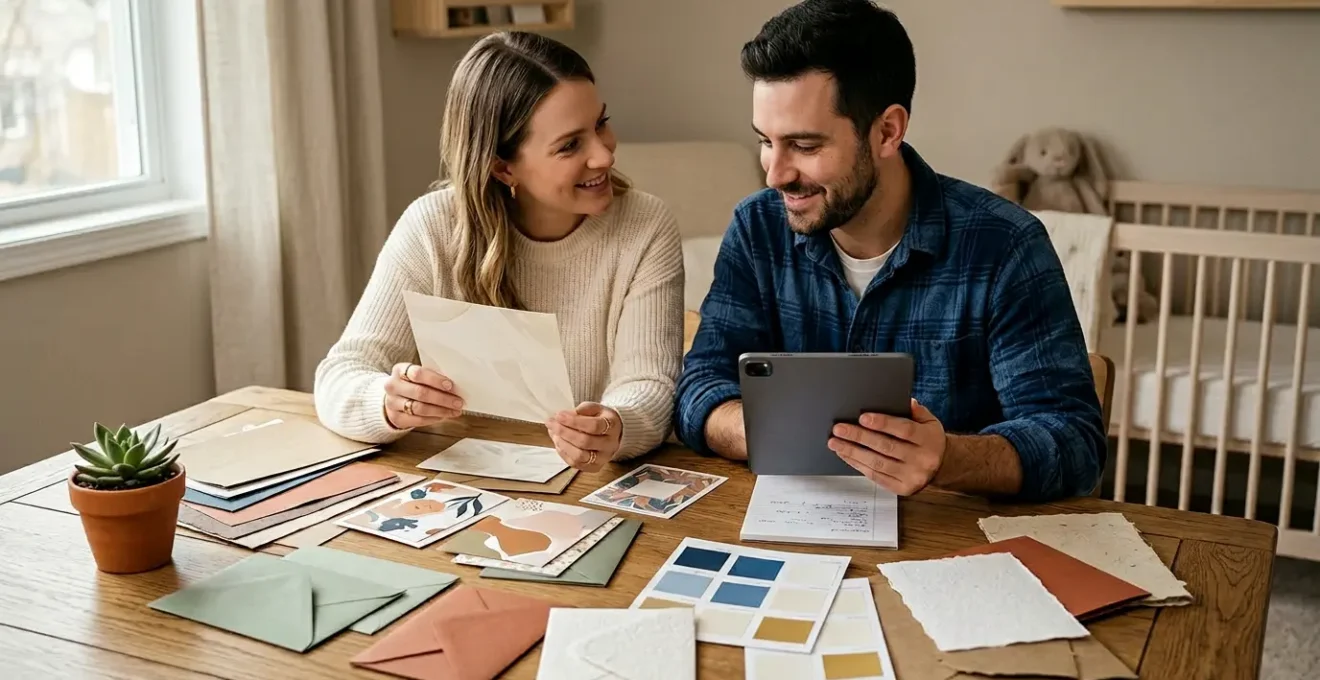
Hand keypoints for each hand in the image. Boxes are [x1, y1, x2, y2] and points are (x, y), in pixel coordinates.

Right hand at [383, 362, 464, 428]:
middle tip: (458, 402)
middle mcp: (393, 386)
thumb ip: (432, 378)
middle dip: (442, 398)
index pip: (417, 373)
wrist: (393, 398)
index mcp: (400, 370)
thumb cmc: (411, 384)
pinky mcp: (396, 418)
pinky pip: (418, 420)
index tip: (450, 385)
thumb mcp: (418, 376)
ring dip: (441, 410)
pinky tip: (443, 416)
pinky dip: (433, 418)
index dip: (435, 380)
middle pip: (420, 392)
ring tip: (454, 411)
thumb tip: (455, 387)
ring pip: (420, 408)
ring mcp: (392, 403)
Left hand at [545, 402, 621, 471]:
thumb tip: (566, 415)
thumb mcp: (596, 408)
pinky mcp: (594, 468)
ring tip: (553, 432)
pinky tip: (558, 442)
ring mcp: (603, 459)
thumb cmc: (601, 419)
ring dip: (562, 444)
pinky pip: (575, 464)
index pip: (594, 426)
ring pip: (579, 456)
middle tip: (551, 423)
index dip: (574, 421)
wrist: (613, 434)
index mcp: (613, 426)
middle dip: (564, 432)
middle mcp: (610, 445)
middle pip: (585, 442)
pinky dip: (563, 453)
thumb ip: (583, 409)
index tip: (559, 415)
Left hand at [828, 399, 946, 495]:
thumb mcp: (929, 422)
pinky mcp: (902, 488)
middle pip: (886, 447)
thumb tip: (906, 401)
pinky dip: (857, 464)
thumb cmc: (929, 440)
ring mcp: (912, 476)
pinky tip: (846, 455)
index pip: (904, 430)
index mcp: (929, 440)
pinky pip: (875, 476)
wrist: (942, 467)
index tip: (862, 418)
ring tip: (836, 443)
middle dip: (859, 437)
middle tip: (839, 429)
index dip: (883, 423)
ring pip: (877, 463)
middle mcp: (922, 460)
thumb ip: (917, 411)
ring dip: (853, 452)